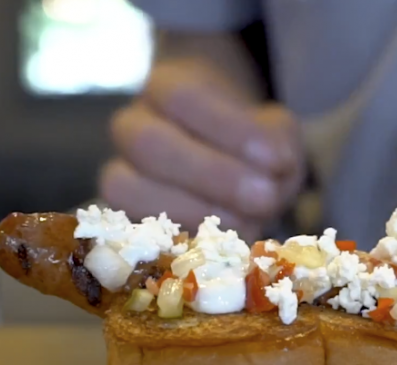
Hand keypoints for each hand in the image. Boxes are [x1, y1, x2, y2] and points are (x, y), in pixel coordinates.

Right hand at [101, 58, 304, 239]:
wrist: (235, 171)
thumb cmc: (252, 143)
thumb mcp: (275, 131)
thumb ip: (277, 142)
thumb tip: (275, 165)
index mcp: (165, 88)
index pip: (181, 97)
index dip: (226, 128)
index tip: (275, 157)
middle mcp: (131, 127)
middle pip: (147, 143)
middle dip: (211, 175)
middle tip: (264, 196)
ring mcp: (119, 173)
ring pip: (125, 189)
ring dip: (193, 212)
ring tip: (249, 224)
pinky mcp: (122, 218)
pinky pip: (134, 230)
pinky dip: (183, 241)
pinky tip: (227, 243)